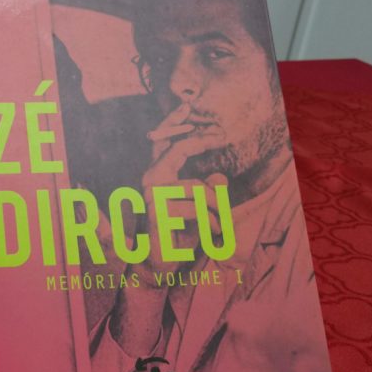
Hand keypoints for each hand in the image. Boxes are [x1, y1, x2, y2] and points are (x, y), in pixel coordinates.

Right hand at [140, 102, 227, 274]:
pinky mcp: (157, 211)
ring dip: (217, 208)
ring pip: (197, 187)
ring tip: (221, 226)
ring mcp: (151, 195)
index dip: (173, 122)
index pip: (162, 142)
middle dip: (202, 145)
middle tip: (222, 143)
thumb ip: (207, 189)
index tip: (187, 106)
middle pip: (179, 150)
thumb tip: (220, 177)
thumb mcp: (200, 209)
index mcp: (156, 175)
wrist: (159, 265)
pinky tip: (212, 234)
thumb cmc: (179, 235)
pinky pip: (197, 207)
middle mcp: (149, 180)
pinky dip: (212, 222)